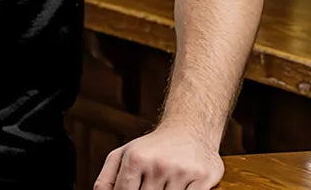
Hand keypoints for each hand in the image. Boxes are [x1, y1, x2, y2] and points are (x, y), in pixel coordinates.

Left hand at [93, 125, 223, 189]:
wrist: (189, 127)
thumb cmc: (153, 146)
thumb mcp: (124, 154)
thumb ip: (107, 178)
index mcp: (135, 158)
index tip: (136, 189)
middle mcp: (157, 164)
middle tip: (152, 183)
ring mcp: (181, 172)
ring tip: (166, 182)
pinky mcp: (202, 178)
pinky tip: (182, 185)